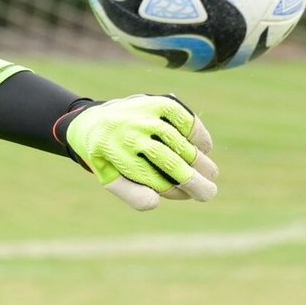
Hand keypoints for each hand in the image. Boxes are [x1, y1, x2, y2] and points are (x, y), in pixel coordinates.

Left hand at [65, 95, 217, 210]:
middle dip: (194, 180)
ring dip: (199, 161)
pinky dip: (198, 135)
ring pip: (179, 143)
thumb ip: (131, 194)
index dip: (173, 190)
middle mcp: (128, 131)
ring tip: (210, 173)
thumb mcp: (111, 177)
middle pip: (168, 161)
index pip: (151, 179)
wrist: (94, 120)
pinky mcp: (158, 102)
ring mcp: (144, 115)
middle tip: (209, 193)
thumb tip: (155, 202)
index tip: (187, 196)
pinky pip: (186, 121)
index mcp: (112, 151)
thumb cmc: (109, 156)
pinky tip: (204, 148)